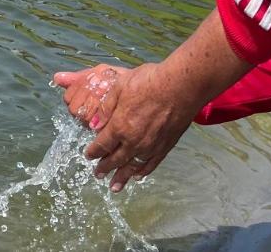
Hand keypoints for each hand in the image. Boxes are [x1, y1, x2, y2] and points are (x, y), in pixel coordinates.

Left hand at [53, 61, 198, 191]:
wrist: (182, 86)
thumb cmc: (150, 82)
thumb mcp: (120, 87)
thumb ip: (105, 109)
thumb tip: (92, 125)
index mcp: (120, 126)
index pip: (102, 145)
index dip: (93, 152)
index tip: (88, 156)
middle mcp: (134, 141)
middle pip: (115, 159)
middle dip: (105, 168)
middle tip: (98, 175)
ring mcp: (151, 146)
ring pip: (132, 166)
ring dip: (122, 177)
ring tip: (114, 187)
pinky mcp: (165, 146)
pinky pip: (151, 164)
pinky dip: (143, 171)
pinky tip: (138, 176)